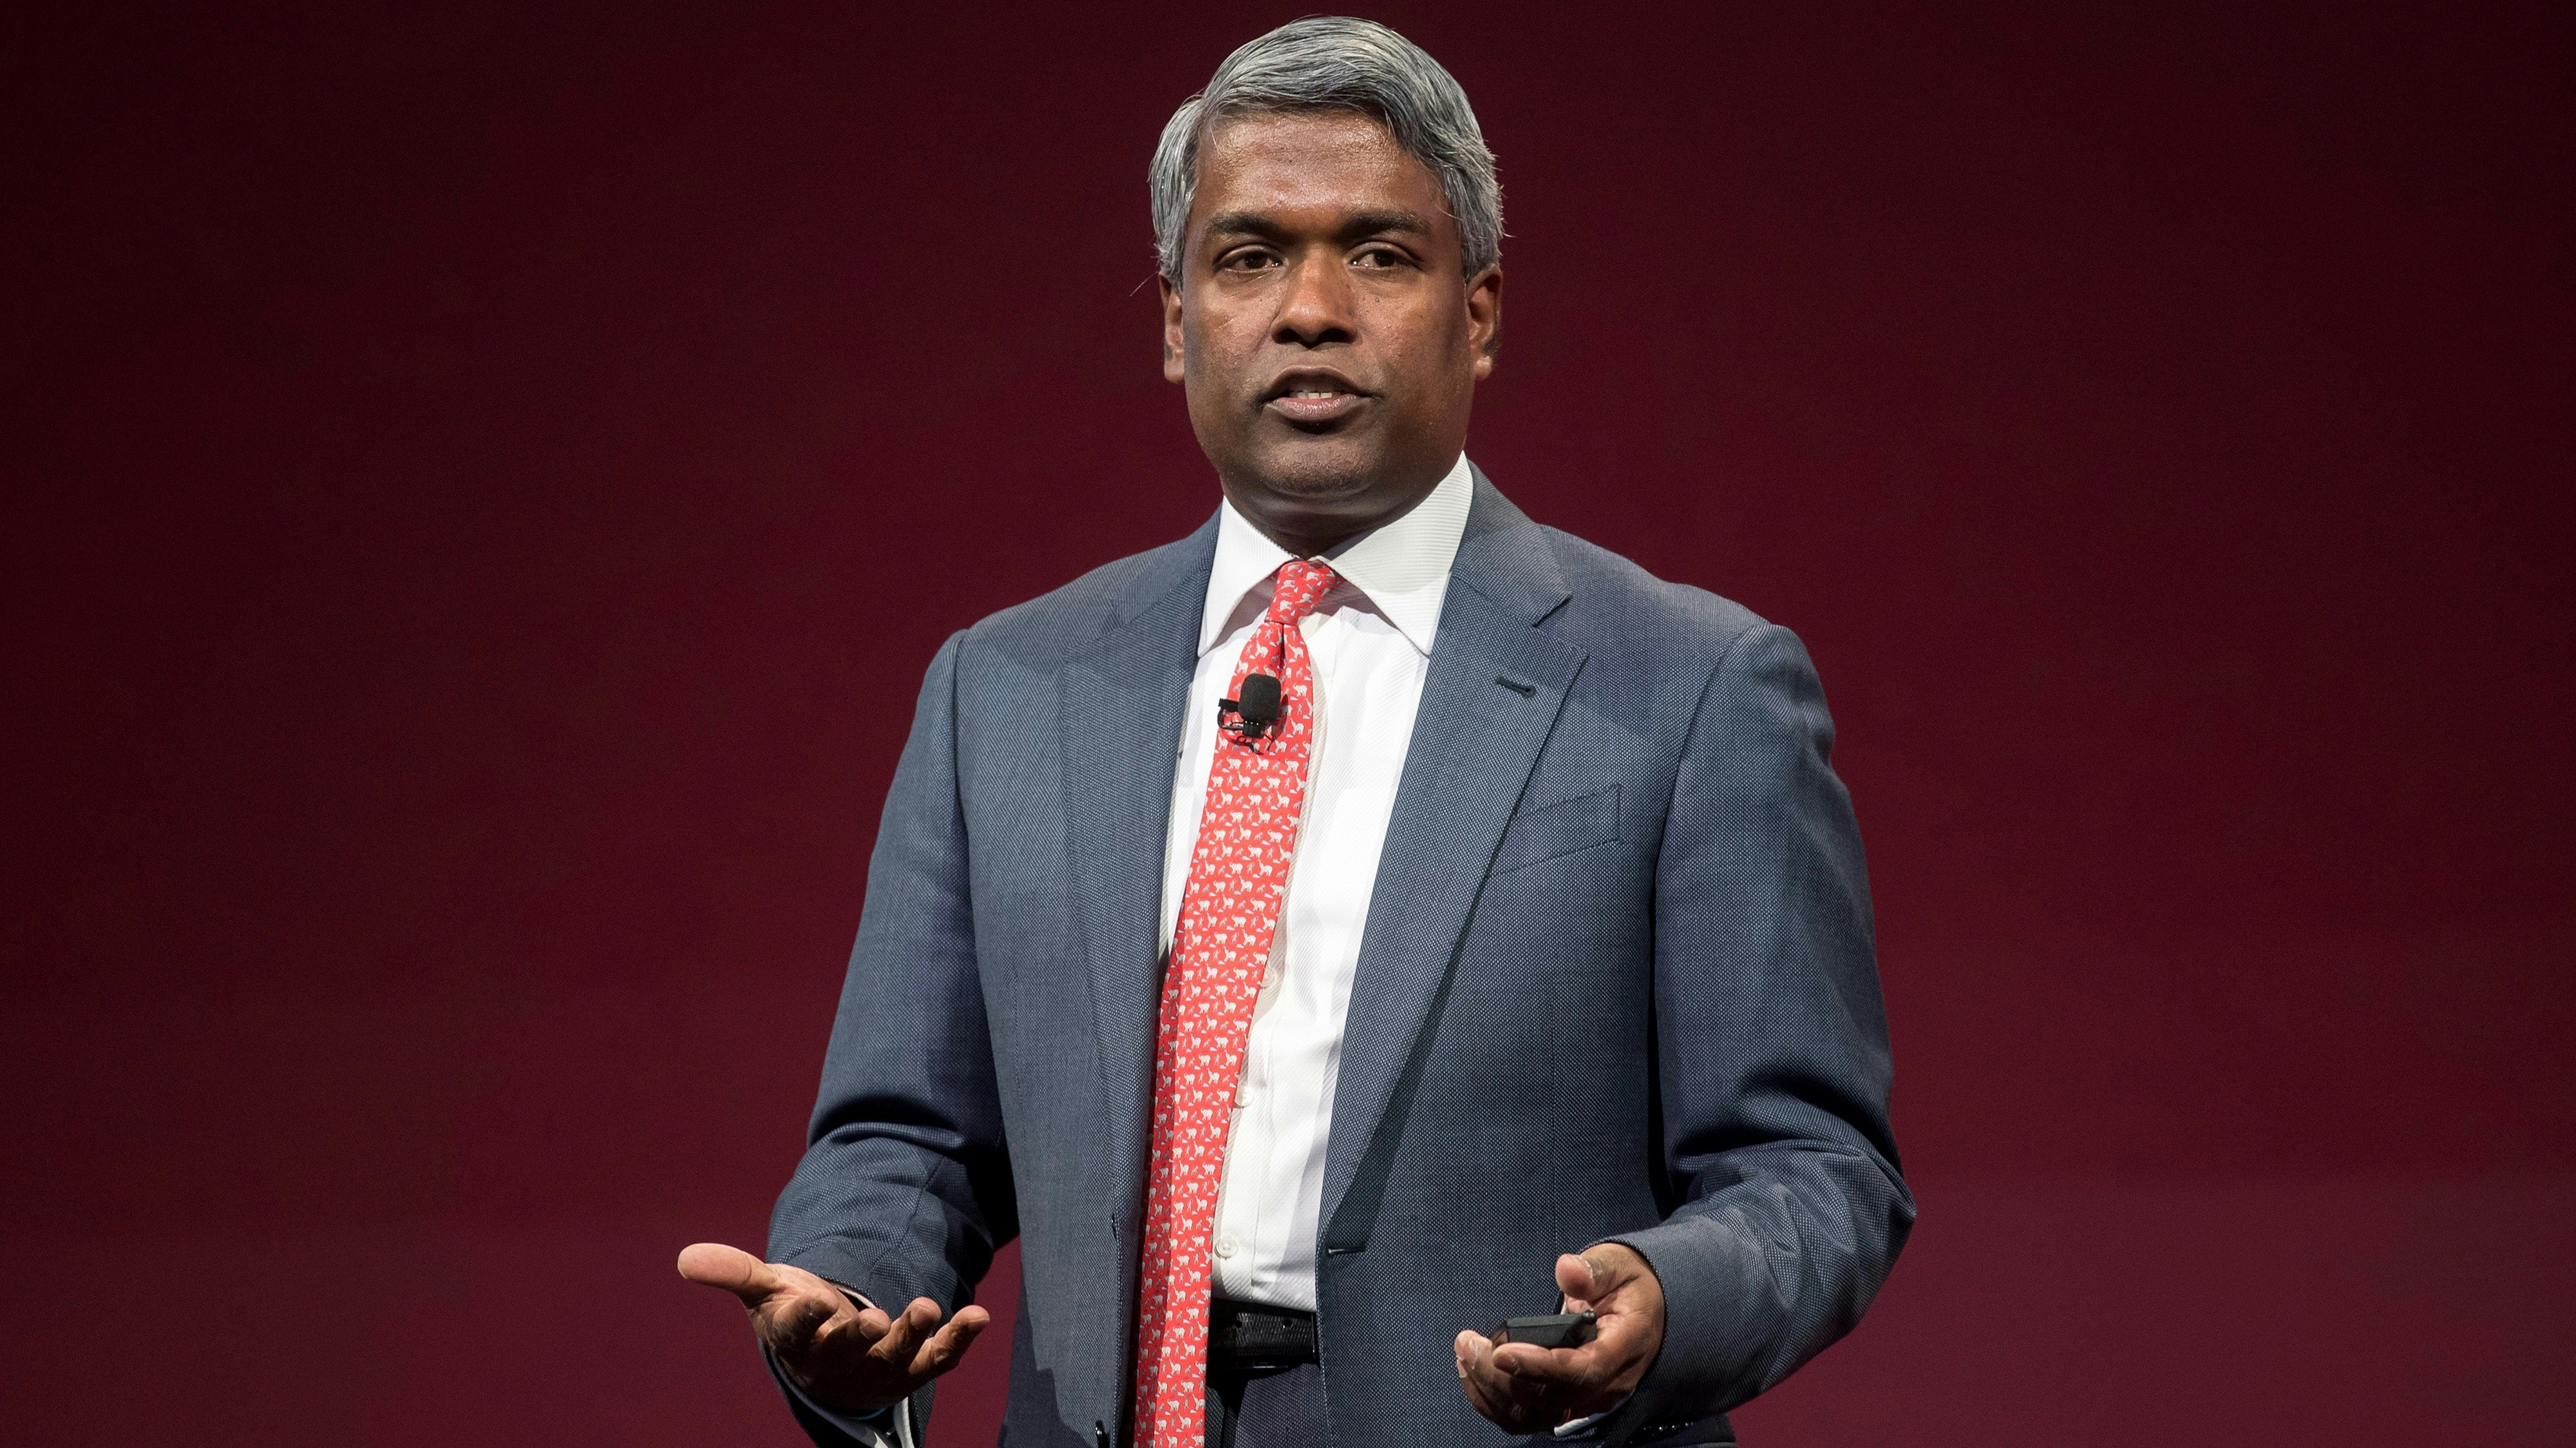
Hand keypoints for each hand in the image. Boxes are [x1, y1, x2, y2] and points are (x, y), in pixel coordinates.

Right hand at [677, 1241, 989, 1412]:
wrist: (829, 1355)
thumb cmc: (794, 1314)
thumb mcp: (766, 1289)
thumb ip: (734, 1272)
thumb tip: (685, 1258)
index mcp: (797, 1341)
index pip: (796, 1333)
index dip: (804, 1317)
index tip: (812, 1299)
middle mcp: (838, 1361)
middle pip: (848, 1352)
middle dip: (861, 1337)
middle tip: (875, 1320)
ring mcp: (878, 1367)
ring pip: (897, 1358)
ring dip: (914, 1335)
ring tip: (930, 1307)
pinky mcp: (914, 1367)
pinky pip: (940, 1358)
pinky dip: (960, 1339)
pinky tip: (978, 1314)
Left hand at [1454, 1244, 1664, 1433]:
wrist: (1645, 1311)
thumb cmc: (1628, 1286)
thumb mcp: (1618, 1266)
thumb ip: (1593, 1270)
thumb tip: (1566, 1270)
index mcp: (1624, 1347)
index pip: (1582, 1370)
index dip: (1539, 1366)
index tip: (1500, 1352)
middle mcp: (1607, 1384)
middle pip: (1551, 1398)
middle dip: (1501, 1376)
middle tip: (1467, 1343)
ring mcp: (1587, 1398)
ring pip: (1535, 1415)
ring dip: (1493, 1392)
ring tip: (1465, 1356)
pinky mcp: (1568, 1402)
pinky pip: (1530, 1417)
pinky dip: (1497, 1403)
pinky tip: (1474, 1375)